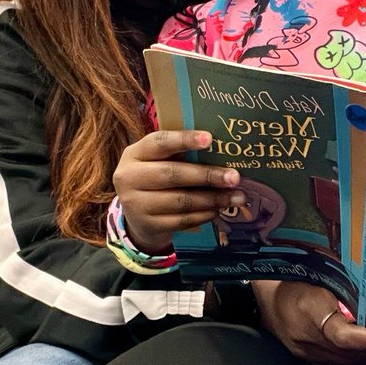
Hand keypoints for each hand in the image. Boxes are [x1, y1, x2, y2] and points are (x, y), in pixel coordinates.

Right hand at [113, 129, 245, 255]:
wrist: (136, 216)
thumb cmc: (154, 179)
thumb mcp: (157, 162)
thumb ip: (180, 155)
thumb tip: (222, 151)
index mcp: (134, 154)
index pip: (159, 143)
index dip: (184, 140)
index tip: (210, 139)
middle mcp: (129, 178)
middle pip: (173, 174)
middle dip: (208, 175)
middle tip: (234, 177)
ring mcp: (136, 205)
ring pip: (181, 201)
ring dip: (213, 199)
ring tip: (236, 197)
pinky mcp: (149, 225)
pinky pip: (183, 220)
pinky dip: (204, 214)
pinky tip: (218, 209)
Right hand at [251, 279, 365, 364]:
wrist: (265, 296)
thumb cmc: (295, 278)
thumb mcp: (321, 276)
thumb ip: (346, 290)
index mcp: (309, 311)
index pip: (346, 337)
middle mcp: (306, 338)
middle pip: (351, 354)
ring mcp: (305, 352)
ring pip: (346, 364)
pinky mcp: (306, 359)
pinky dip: (355, 358)